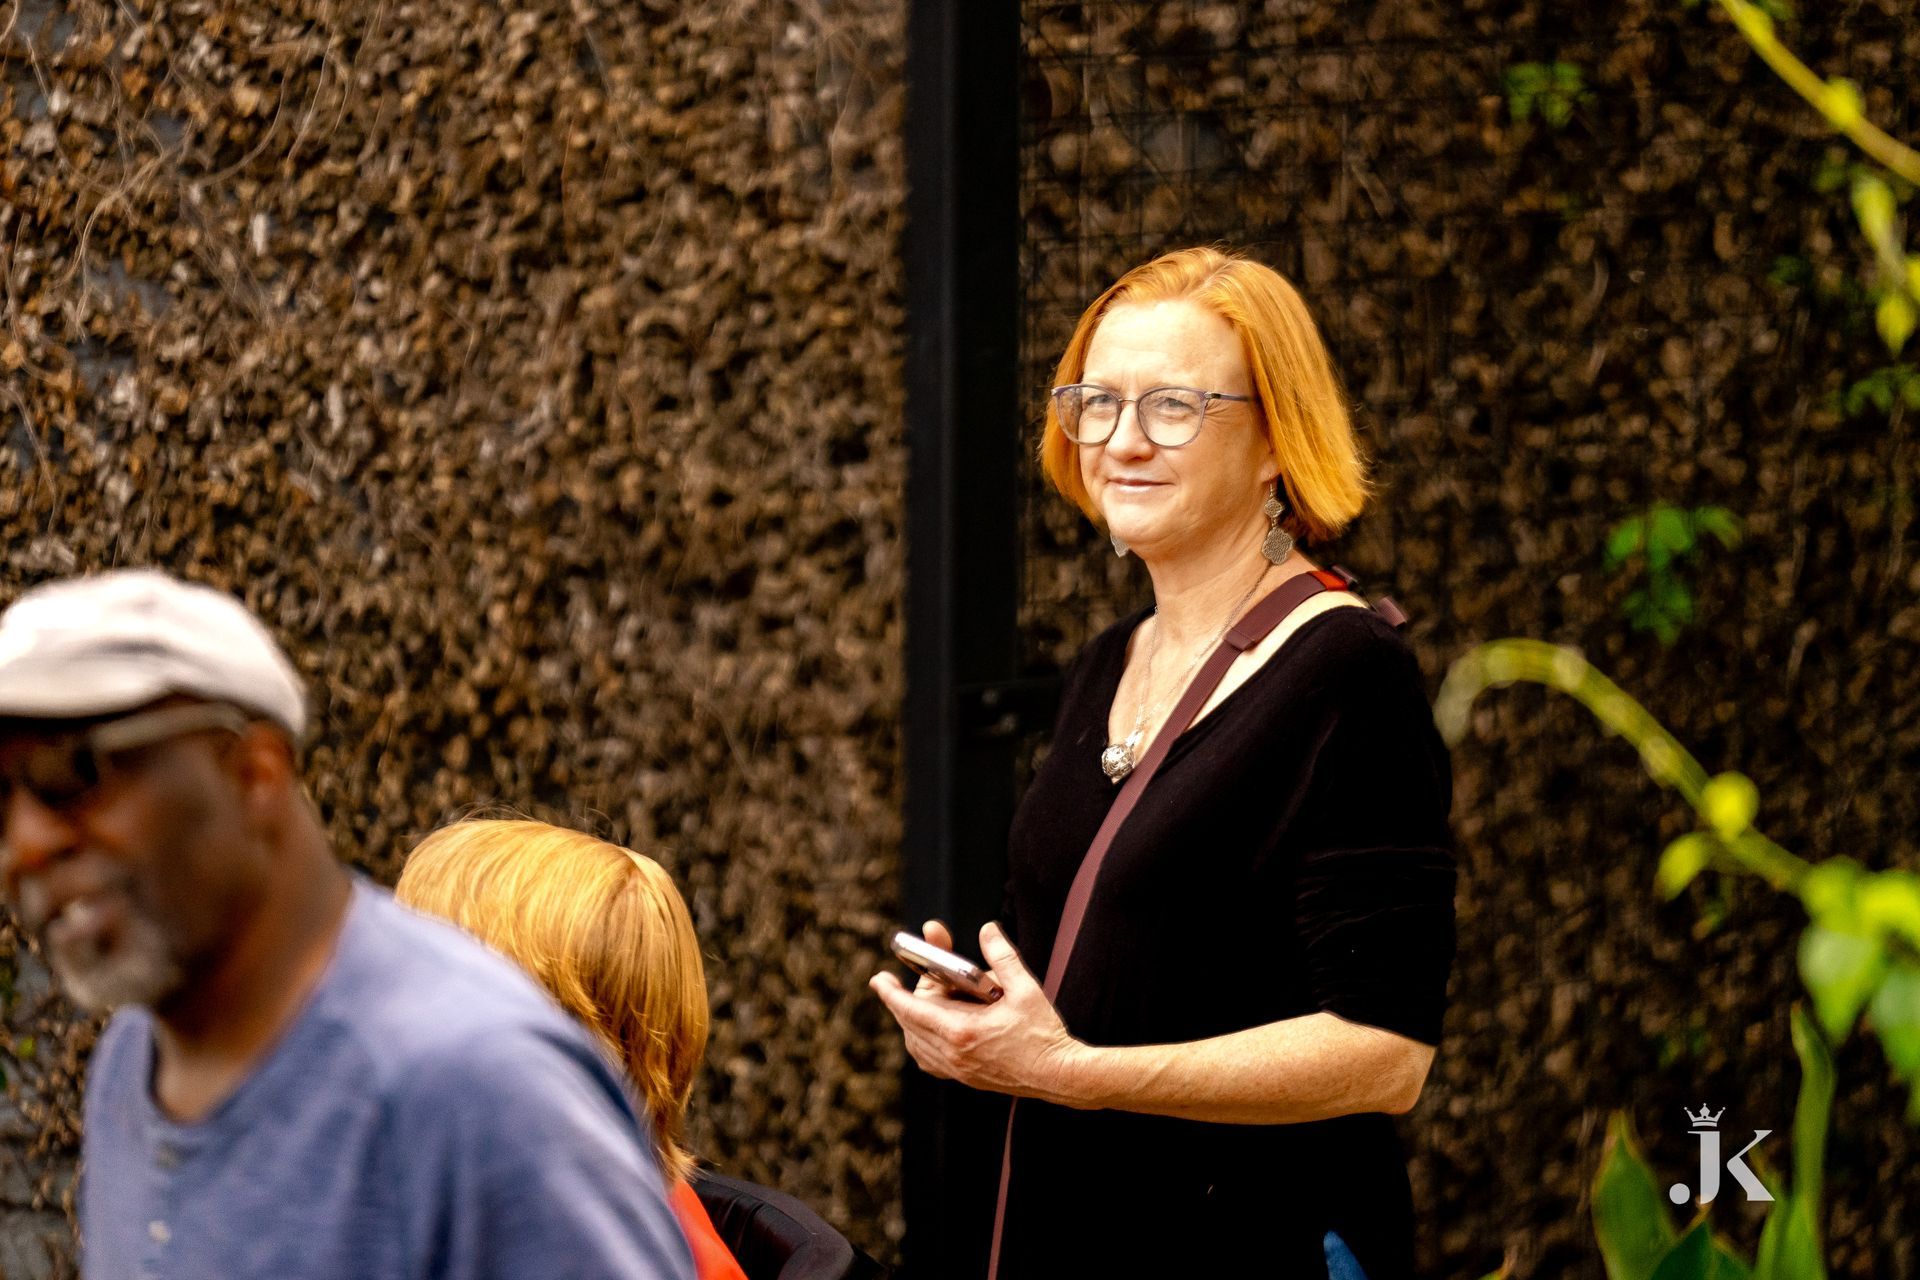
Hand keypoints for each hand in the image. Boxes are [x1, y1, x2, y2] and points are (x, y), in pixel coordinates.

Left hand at [870, 922, 1087, 1105]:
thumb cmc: (1043, 1034)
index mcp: (962, 1031)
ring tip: (926, 1000)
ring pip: (918, 1044)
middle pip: (912, 1024)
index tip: (879, 979)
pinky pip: (930, 1061)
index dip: (891, 994)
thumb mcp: (1025, 988)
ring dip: (914, 1021)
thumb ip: (1002, 956)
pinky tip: (933, 1030)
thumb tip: (987, 930)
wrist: (1059, 1075)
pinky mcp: (966, 1078)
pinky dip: (923, 1043)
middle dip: (907, 999)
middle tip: (919, 977)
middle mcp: (953, 1055)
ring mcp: (958, 1070)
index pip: (912, 1011)